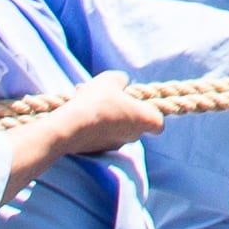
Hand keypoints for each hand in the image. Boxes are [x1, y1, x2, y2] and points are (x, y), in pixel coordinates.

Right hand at [15, 78, 170, 178]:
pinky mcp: (97, 150)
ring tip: (86, 94)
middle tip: (108, 93)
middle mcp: (133, 136)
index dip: (152, 112)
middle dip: (123, 107)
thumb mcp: (112, 78)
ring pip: (114, 125)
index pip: (158, 123)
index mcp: (144, 119)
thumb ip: (122, 79)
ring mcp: (115, 145)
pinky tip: (78, 107)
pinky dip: (93, 121)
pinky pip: (99, 132)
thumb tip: (122, 83)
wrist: (70, 127)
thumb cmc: (97, 100)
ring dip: (105, 111)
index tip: (141, 102)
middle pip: (134, 122)